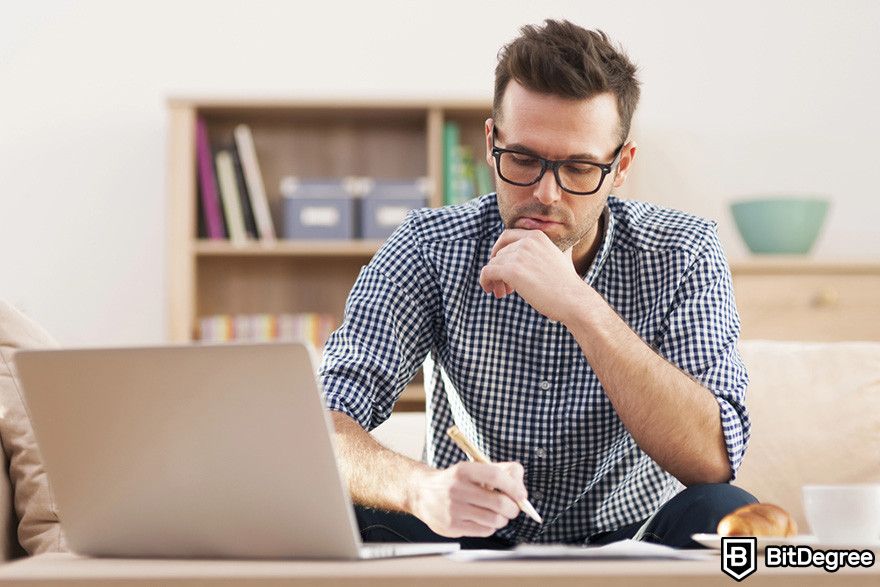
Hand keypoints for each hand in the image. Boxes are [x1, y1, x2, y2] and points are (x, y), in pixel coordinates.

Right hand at [408, 461, 526, 537]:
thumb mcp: (474, 469)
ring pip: (494, 520)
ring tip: (499, 515)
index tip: (522, 495)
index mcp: (464, 470)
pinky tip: (484, 520)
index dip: (513, 487)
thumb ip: (502, 472)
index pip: (495, 476)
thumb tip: (522, 491)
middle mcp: (457, 489)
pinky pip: (484, 531)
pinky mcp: (452, 525)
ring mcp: (453, 509)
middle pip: (499, 502)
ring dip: (503, 519)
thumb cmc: (457, 481)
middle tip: (513, 508)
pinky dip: (491, 527)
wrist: (423, 493)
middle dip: (513, 508)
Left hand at [479, 229, 585, 322]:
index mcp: (536, 236)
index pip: (506, 237)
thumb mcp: (562, 257)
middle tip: (505, 287)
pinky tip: (492, 291)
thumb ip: (554, 249)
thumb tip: (568, 242)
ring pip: (492, 264)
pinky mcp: (511, 271)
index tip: (501, 265)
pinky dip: (485, 281)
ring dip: (495, 280)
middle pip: (498, 254)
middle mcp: (526, 242)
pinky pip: (487, 272)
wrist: (573, 300)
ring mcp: (518, 255)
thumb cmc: (567, 284)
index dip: (499, 251)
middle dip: (499, 270)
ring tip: (503, 293)